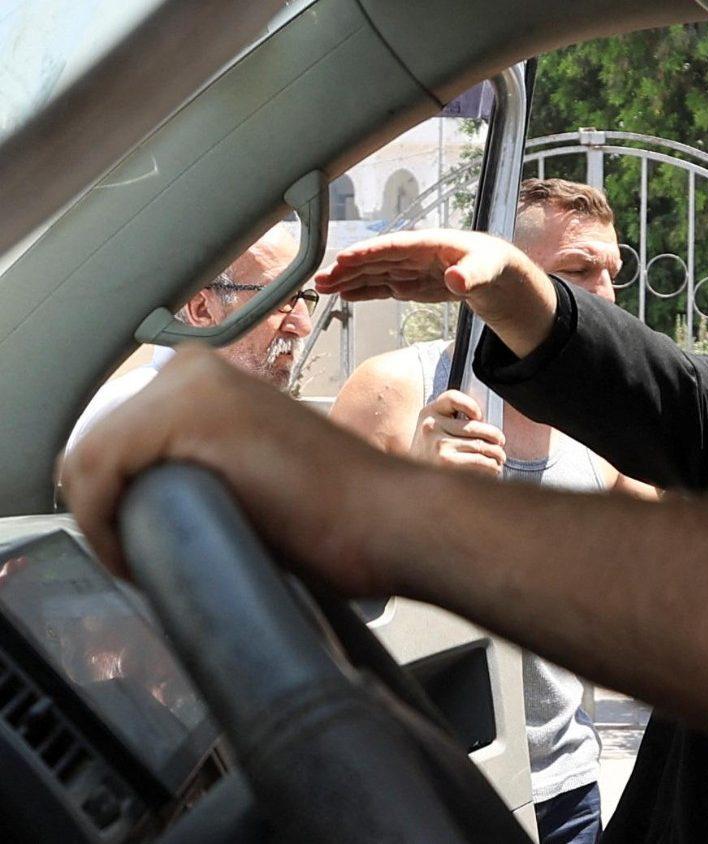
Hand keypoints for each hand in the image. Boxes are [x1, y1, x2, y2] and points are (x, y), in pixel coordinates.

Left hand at [60, 345, 414, 596]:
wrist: (389, 518)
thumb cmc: (343, 515)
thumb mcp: (255, 477)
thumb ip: (211, 472)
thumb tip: (161, 509)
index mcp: (211, 379)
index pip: (118, 437)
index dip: (113, 499)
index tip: (140, 544)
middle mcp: (194, 368)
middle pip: (99, 446)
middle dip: (106, 509)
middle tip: (142, 558)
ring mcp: (189, 386)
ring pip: (90, 460)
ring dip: (103, 521)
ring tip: (142, 563)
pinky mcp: (183, 415)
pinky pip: (96, 469)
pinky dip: (101, 522)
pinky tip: (131, 554)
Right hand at [314, 229, 554, 356]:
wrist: (499, 275)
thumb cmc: (494, 264)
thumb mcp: (487, 270)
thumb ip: (471, 275)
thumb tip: (455, 279)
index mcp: (430, 244)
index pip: (393, 246)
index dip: (368, 252)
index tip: (344, 258)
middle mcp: (415, 255)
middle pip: (376, 260)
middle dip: (348, 268)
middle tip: (321, 279)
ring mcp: (412, 269)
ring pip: (376, 274)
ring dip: (350, 280)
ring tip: (323, 287)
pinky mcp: (413, 284)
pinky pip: (384, 287)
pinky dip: (365, 291)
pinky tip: (346, 295)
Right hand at [410, 390, 506, 478]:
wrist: (412, 478)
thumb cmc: (430, 452)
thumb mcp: (434, 429)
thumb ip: (453, 420)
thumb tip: (489, 428)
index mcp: (429, 411)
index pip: (452, 397)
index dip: (471, 405)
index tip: (480, 416)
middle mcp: (432, 426)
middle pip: (474, 426)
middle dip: (495, 437)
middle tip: (501, 443)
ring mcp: (438, 444)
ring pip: (479, 445)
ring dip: (496, 454)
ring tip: (499, 459)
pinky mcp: (445, 462)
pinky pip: (478, 460)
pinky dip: (491, 466)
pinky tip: (493, 469)